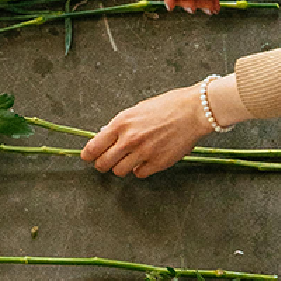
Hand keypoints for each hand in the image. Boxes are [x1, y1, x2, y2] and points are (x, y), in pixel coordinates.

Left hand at [80, 84, 211, 177]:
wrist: (192, 111)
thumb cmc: (167, 106)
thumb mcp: (136, 110)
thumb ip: (120, 126)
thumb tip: (105, 137)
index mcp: (121, 123)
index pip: (94, 147)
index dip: (88, 155)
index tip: (88, 157)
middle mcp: (129, 140)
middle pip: (103, 164)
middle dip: (103, 164)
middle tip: (107, 162)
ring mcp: (143, 153)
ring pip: (120, 172)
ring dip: (122, 167)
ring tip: (130, 158)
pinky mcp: (157, 163)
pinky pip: (139, 174)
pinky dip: (140, 170)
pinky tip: (145, 160)